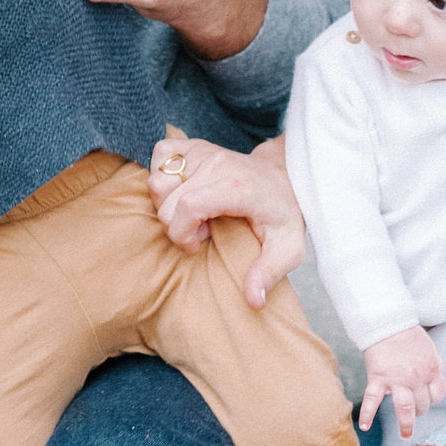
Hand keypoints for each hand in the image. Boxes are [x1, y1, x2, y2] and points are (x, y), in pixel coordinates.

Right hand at [153, 134, 306, 309]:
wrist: (286, 176)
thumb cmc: (283, 213)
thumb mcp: (288, 248)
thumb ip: (269, 273)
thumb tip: (252, 301)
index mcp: (236, 186)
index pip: (188, 206)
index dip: (183, 232)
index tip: (199, 243)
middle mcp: (217, 163)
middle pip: (166, 200)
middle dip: (177, 225)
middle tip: (204, 230)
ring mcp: (204, 150)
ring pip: (157, 181)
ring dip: (168, 203)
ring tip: (196, 212)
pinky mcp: (194, 144)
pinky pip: (159, 155)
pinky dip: (164, 175)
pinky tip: (186, 190)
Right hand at [359, 326, 445, 440]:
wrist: (388, 324)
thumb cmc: (410, 337)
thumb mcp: (430, 351)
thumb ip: (434, 368)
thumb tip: (437, 384)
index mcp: (430, 370)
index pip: (438, 394)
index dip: (432, 397)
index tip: (426, 396)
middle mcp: (416, 377)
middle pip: (422, 404)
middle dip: (420, 410)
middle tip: (414, 412)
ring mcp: (396, 380)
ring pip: (405, 407)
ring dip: (406, 424)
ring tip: (406, 435)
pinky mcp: (378, 378)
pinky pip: (372, 400)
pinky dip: (367, 414)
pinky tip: (365, 427)